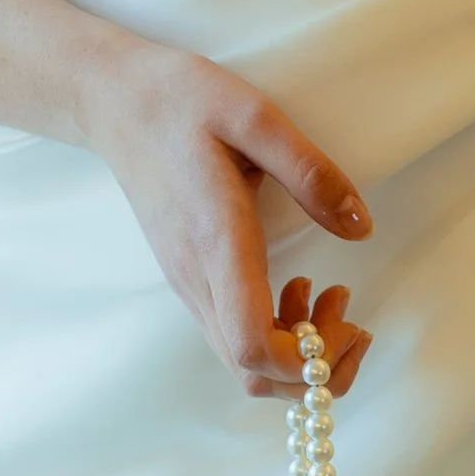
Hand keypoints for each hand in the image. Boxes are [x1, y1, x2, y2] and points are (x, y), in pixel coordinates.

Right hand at [75, 37, 373, 398]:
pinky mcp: (190, 280)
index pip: (253, 348)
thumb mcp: (254, 116)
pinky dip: (277, 333)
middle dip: (316, 367)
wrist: (114, 101)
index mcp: (216, 243)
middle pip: (253, 375)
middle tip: (352, 313)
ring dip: (298, 352)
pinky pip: (234, 336)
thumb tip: (360, 228)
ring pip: (244, 364)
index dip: (308, 361)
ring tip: (331, 296)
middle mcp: (197, 279)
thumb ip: (310, 172)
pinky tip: (297, 286)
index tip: (348, 318)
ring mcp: (188, 285)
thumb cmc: (182, 100)